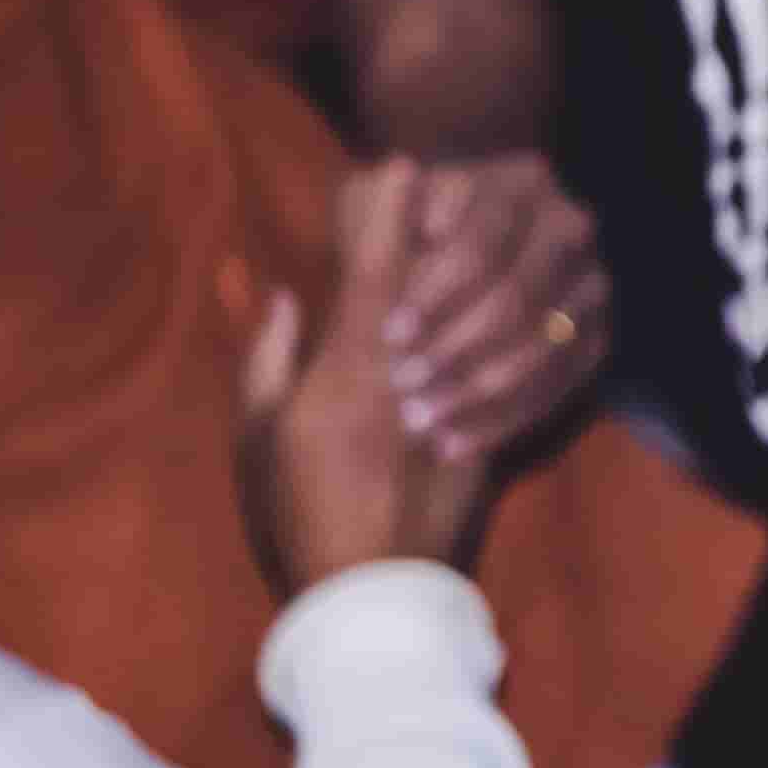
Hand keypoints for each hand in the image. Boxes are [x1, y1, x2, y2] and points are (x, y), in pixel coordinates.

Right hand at [238, 159, 487, 592]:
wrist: (372, 603)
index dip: (386, 211)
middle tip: (452, 175)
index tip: (398, 164)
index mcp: (348, 369)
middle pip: (434, 277)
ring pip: (474, 313)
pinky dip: (504, 321)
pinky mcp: (490, 436)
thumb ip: (271, 358)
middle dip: (440, 222)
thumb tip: (285, 295)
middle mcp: (410, 374)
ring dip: (478, 264)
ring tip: (482, 222)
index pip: (375, 268)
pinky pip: (506, 360)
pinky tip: (508, 298)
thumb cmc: (297, 519)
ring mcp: (456, 403)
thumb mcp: (259, 436)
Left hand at [376, 151, 611, 463]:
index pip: (482, 242)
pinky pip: (560, 386)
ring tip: (418, 423)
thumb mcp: (371, 208)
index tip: (390, 334)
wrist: (446, 271)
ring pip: (542, 347)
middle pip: (518, 297)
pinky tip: (451, 444)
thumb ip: (380, 208)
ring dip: (475, 392)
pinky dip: (504, 420)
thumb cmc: (395, 234)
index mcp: (520, 182)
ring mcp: (592, 283)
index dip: (436, 291)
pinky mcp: (597, 336)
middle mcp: (569, 225)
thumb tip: (400, 178)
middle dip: (455, 347)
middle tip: (401, 385)